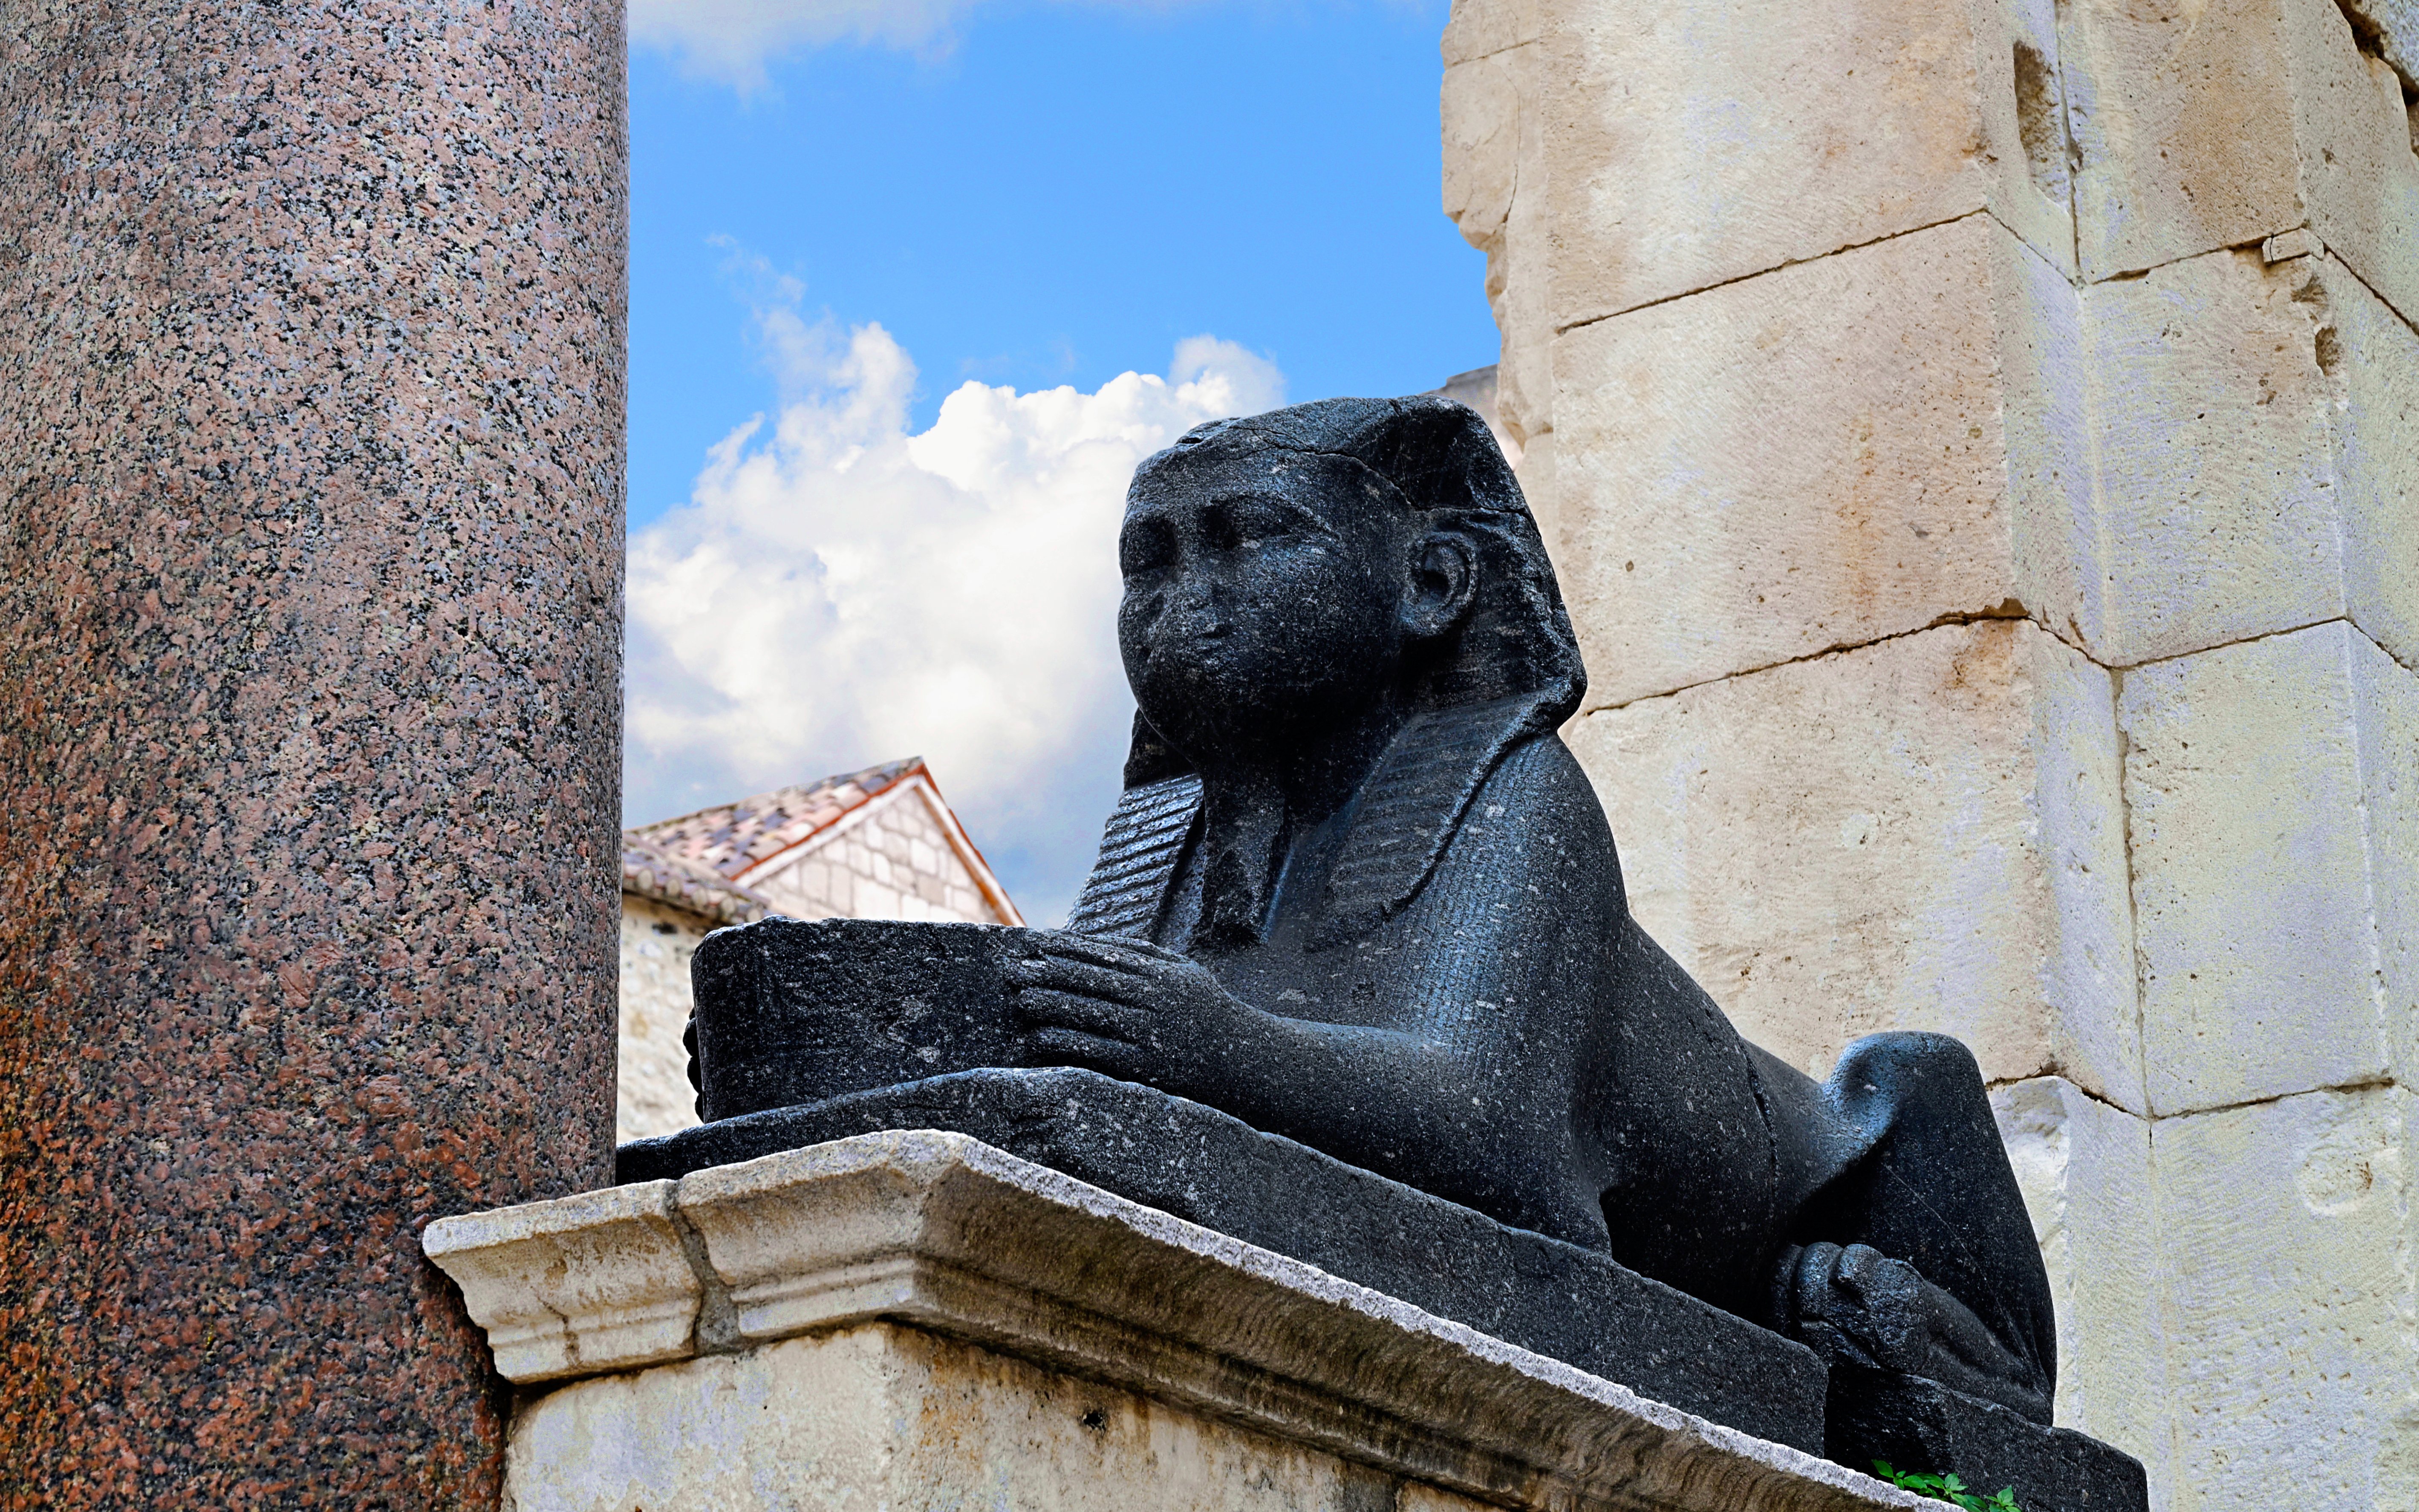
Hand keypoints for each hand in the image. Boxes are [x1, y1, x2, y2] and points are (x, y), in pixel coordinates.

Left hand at [1004, 931, 1264, 1093]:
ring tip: (1019, 998)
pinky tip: (1040, 1037)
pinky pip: (1097, 1051)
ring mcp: (1149, 1033)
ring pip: (1090, 1013)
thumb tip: (1102, 939)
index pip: (1104, 956)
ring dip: (1051, 1004)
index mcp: (1161, 973)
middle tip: (1014, 969)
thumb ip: (1148, 953)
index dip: (1067, 949)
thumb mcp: (1187, 972)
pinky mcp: (1145, 1066)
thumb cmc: (1210, 1011)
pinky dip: (1066, 1043)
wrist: (1247, 1060)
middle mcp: (1153, 999)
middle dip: (1049, 973)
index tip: (1037, 944)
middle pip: (1091, 981)